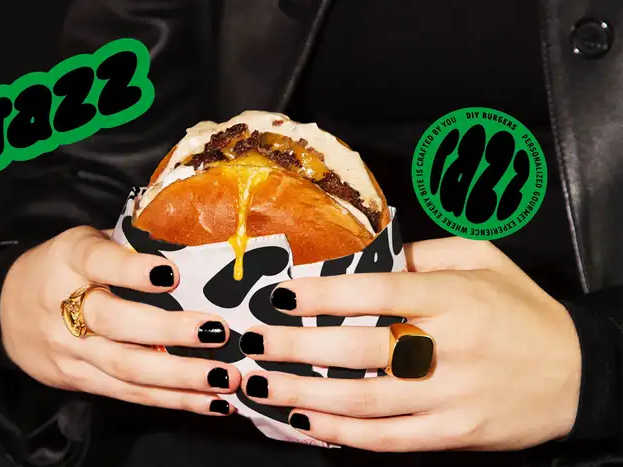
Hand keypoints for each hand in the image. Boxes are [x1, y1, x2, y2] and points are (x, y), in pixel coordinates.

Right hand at [0, 226, 240, 415]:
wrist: (5, 308)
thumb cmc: (65, 267)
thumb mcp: (87, 241)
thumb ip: (130, 244)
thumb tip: (196, 247)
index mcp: (71, 260)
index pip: (100, 262)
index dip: (133, 269)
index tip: (172, 273)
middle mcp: (65, 306)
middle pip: (115, 321)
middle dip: (169, 330)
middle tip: (217, 331)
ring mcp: (70, 350)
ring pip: (126, 367)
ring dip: (180, 377)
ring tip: (225, 379)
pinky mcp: (79, 380)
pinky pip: (130, 394)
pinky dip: (174, 400)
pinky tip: (212, 402)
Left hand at [239, 237, 581, 450]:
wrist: (578, 374)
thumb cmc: (522, 310)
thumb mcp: (484, 260)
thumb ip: (427, 253)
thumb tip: (367, 256)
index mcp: (455, 298)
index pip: (377, 292)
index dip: (323, 294)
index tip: (279, 293)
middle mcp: (450, 347)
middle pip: (361, 351)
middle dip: (298, 348)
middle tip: (253, 343)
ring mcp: (450, 397)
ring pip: (365, 402)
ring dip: (305, 395)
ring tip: (261, 385)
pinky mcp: (453, 435)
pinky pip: (388, 439)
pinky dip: (341, 433)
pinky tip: (304, 421)